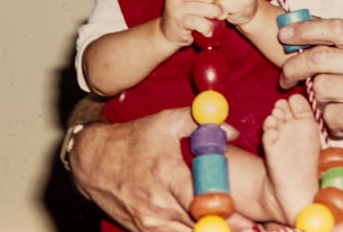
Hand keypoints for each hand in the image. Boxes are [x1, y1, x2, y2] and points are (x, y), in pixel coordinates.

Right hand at [70, 106, 254, 231]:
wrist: (93, 162)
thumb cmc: (133, 139)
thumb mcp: (165, 122)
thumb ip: (201, 124)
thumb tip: (232, 130)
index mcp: (166, 175)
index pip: (200, 200)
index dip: (225, 210)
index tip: (247, 217)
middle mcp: (157, 204)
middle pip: (199, 227)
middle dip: (225, 227)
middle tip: (249, 228)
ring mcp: (149, 222)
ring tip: (232, 228)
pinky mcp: (144, 231)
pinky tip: (204, 228)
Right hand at [162, 0, 225, 45]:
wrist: (170, 32)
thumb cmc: (187, 12)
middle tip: (220, 4)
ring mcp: (175, 10)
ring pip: (196, 7)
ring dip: (213, 11)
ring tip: (221, 15)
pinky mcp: (178, 23)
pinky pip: (195, 22)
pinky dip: (206, 26)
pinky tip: (209, 30)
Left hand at [277, 18, 342, 173]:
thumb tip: (320, 40)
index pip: (337, 28)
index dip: (306, 28)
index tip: (285, 33)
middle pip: (320, 57)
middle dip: (294, 65)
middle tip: (285, 76)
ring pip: (322, 88)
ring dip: (320, 101)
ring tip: (335, 109)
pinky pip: (331, 116)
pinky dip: (332, 123)